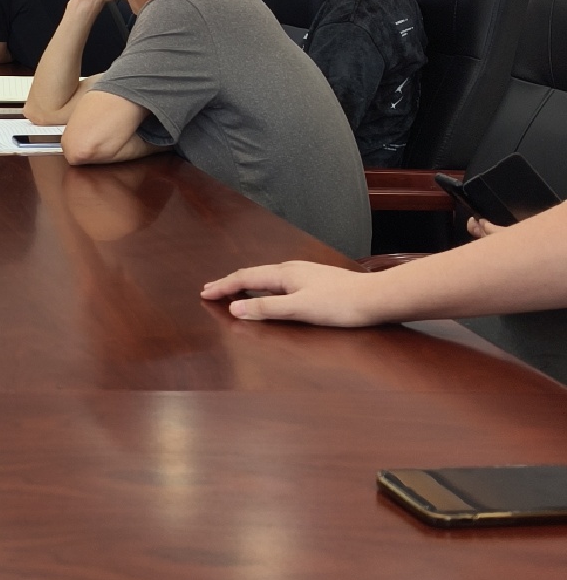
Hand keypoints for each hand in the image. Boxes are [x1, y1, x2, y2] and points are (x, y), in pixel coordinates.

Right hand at [201, 258, 378, 325]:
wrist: (376, 299)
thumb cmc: (340, 304)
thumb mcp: (299, 309)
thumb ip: (266, 308)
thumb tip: (235, 308)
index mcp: (285, 274)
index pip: (245, 278)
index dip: (223, 286)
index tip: (204, 293)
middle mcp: (292, 270)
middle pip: (254, 274)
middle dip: (231, 282)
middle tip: (212, 290)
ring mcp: (305, 275)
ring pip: (267, 277)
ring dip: (247, 283)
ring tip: (234, 290)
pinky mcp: (316, 282)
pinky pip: (279, 281)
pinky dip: (264, 287)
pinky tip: (271, 292)